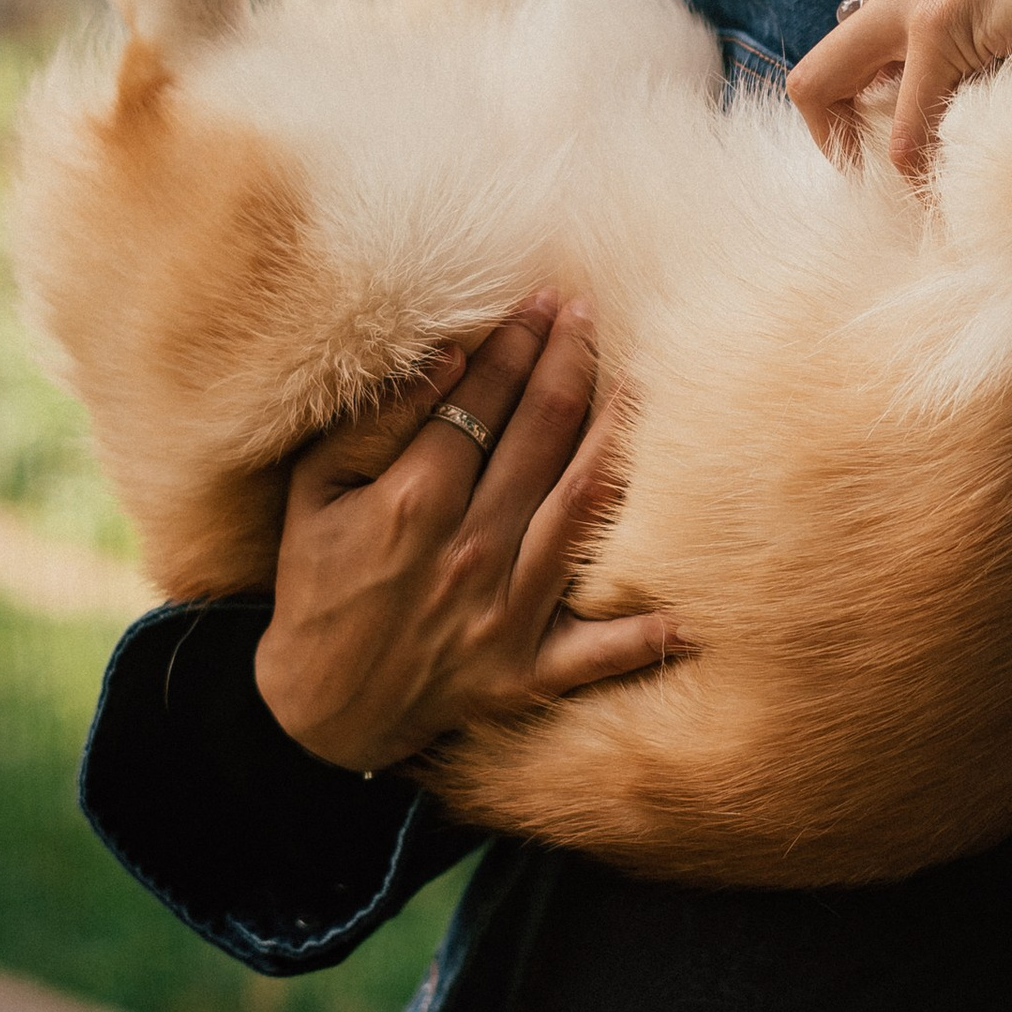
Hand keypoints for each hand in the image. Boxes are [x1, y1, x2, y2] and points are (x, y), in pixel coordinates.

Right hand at [253, 294, 676, 774]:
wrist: (319, 711)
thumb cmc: (319, 586)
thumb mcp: (314, 495)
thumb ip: (375, 425)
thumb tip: (448, 361)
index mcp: (411, 505)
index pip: (481, 402)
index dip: (514, 343)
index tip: (541, 300)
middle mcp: (469, 554)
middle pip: (541, 435)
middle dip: (568, 362)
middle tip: (589, 312)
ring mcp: (506, 615)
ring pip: (584, 511)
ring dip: (621, 440)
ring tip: (647, 381)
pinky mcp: (530, 672)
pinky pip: (602, 650)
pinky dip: (649, 630)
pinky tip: (697, 600)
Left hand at [785, 0, 1011, 180]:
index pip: (872, 35)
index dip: (882, 92)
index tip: (920, 135)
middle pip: (828, 60)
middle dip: (836, 125)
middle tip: (884, 177)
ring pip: (825, 85)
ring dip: (858, 147)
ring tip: (906, 195)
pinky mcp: (938, 25)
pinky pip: (902, 123)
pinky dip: (913, 167)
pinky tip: (944, 192)